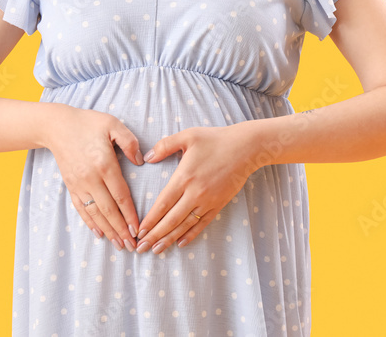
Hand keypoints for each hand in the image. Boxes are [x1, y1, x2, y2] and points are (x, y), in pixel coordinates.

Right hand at [43, 104, 144, 251]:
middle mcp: (90, 179)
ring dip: (108, 231)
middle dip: (121, 230)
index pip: (121, 196)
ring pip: (95, 213)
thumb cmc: (88, 123)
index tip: (138, 229)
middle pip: (108, 210)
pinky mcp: (70, 186)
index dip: (130, 215)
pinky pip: (81, 208)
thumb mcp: (113, 124)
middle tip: (132, 246)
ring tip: (119, 244)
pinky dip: (90, 223)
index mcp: (104, 165)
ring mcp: (78, 184)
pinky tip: (98, 233)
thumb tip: (141, 161)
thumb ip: (130, 142)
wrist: (56, 126)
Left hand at [135, 123, 257, 252]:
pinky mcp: (219, 204)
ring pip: (185, 225)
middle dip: (155, 235)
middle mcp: (195, 193)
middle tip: (141, 248)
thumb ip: (165, 145)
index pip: (163, 204)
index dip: (150, 220)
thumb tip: (147, 157)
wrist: (246, 147)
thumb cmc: (216, 139)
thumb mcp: (188, 135)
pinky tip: (181, 243)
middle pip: (171, 219)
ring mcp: (208, 201)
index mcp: (184, 177)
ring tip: (157, 250)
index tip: (139, 231)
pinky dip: (191, 234)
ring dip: (170, 239)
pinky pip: (203, 223)